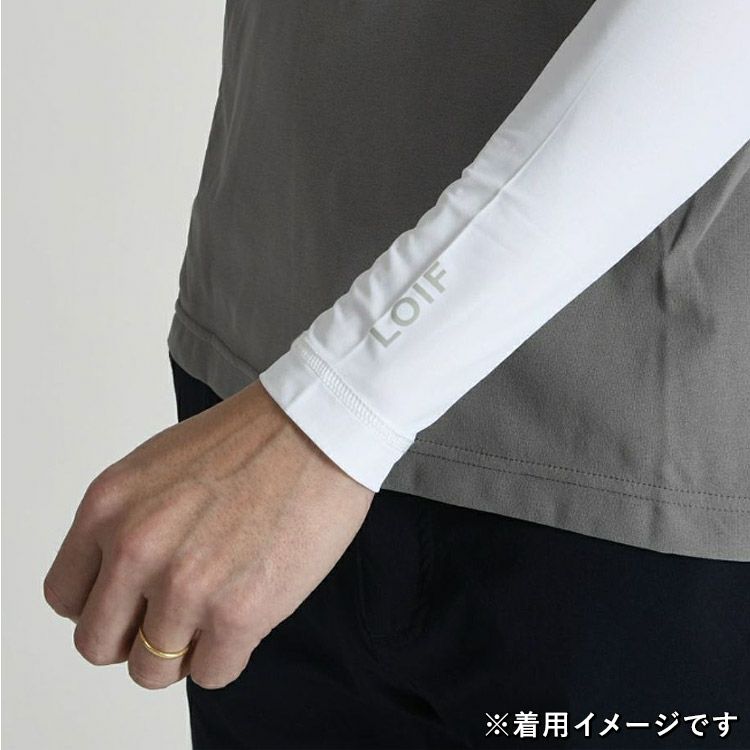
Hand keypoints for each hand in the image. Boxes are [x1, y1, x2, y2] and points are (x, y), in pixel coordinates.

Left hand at [43, 379, 373, 689]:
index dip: (105, 604)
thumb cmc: (253, 438)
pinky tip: (250, 611)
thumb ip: (130, 521)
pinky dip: (228, 654)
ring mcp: (184, 586)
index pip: (67, 596)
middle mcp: (134, 550)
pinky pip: (211, 673)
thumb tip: (126, 577)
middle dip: (136, 637)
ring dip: (185, 649)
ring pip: (152, 671)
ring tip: (219, 611)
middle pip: (99, 645)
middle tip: (176, 615)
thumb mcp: (159, 466)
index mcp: (107, 508)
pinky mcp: (237, 614)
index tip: (135, 601)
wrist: (319, 429)